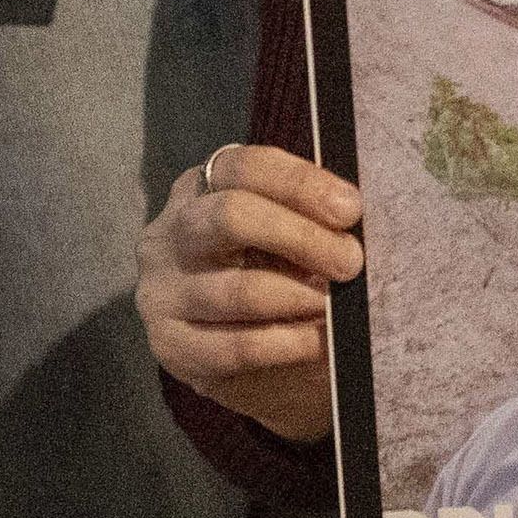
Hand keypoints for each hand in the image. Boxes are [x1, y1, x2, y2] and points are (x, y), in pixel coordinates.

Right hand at [138, 139, 364, 448]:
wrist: (238, 351)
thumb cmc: (272, 274)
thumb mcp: (284, 234)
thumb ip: (310, 218)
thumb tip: (353, 219)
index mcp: (202, 187)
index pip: (245, 167)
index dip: (301, 183)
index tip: (351, 210)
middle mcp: (172, 232)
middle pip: (232, 217)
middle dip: (302, 237)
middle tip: (351, 262)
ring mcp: (163, 291)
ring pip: (239, 290)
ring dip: (300, 297)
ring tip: (338, 308)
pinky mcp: (171, 346)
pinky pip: (237, 347)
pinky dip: (289, 344)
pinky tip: (319, 343)